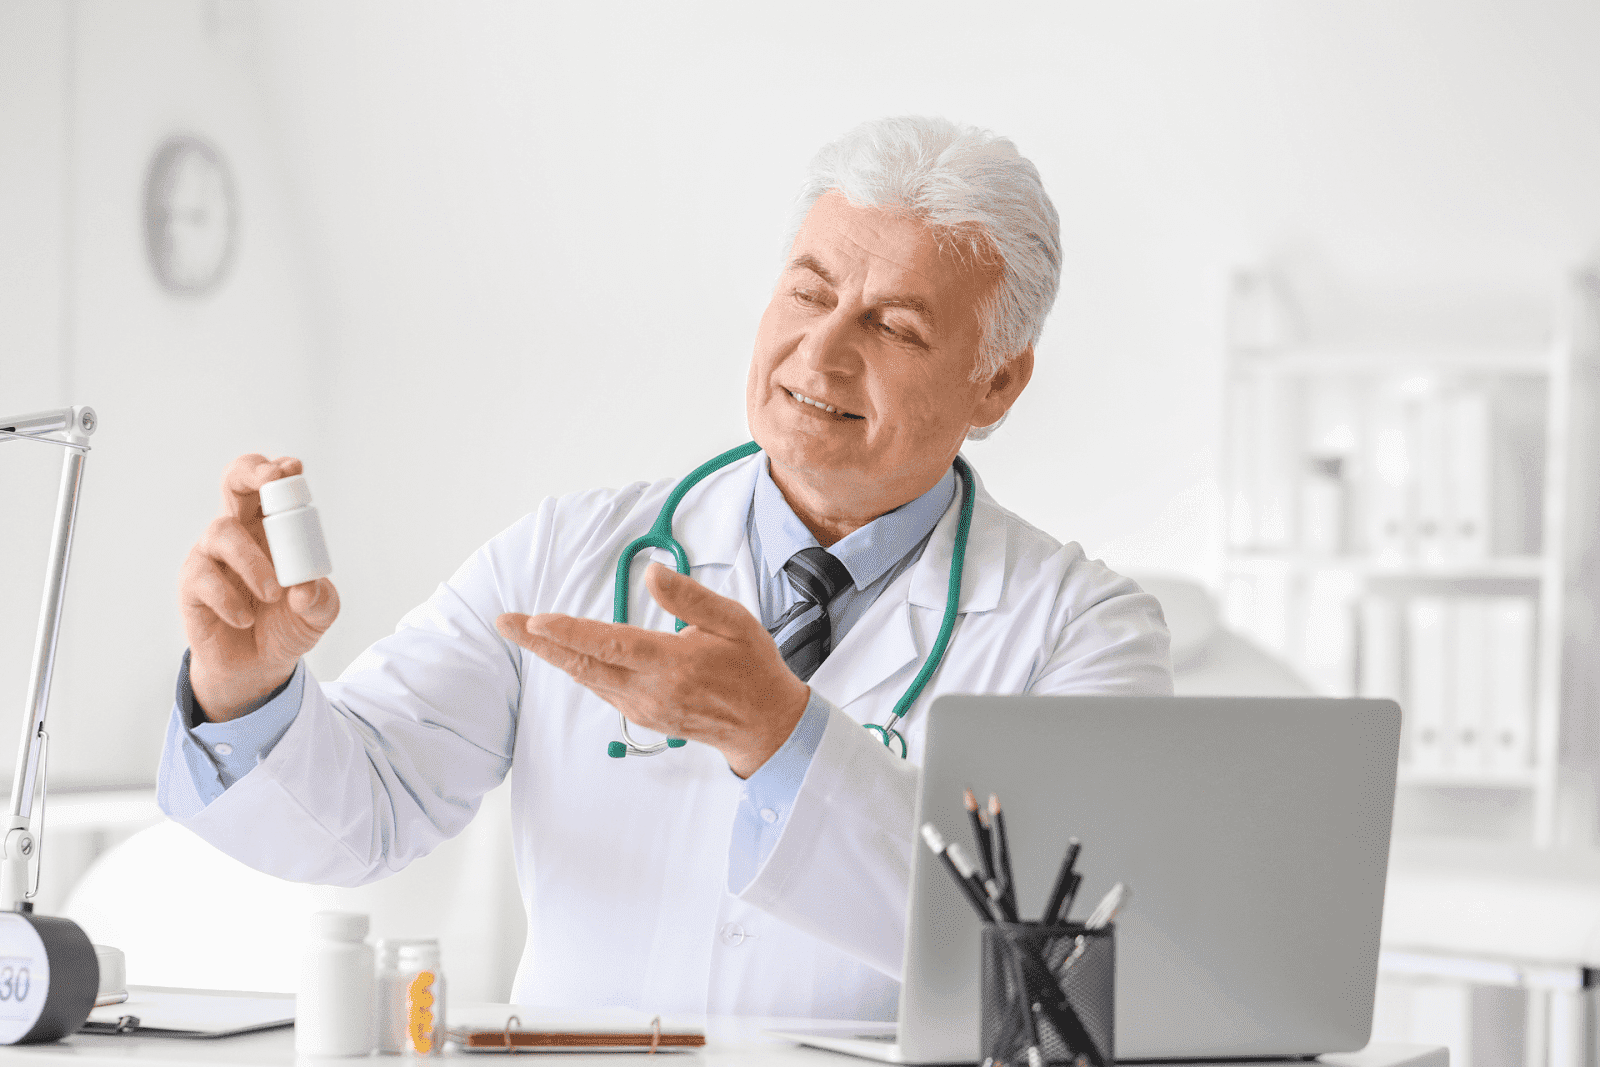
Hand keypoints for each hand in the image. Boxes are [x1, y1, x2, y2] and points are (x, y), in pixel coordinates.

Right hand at [179, 454, 339, 720]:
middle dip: (250, 472)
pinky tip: (245, 619)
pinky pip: (204, 578)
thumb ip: (318, 600)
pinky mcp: (192, 585)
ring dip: (252, 561)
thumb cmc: (288, 625)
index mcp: (273, 528)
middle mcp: (240, 532)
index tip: (292, 469)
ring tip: (273, 595)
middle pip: (233, 481)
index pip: (271, 485)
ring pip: (221, 532)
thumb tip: (304, 589)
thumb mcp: (317, 614)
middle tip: (272, 480)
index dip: (278, 471)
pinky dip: (230, 599)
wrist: (259, 667)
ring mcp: (212, 555)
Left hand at [496, 563, 809, 777]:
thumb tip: (652, 574)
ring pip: (587, 678)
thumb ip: (690, 598)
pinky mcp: (642, 716)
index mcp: (672, 663)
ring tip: (525, 632)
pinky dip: (580, 669)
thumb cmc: (752, 668)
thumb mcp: (734, 622)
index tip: (535, 620)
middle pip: (583, 665)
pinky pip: (601, 689)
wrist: (765, 726)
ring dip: (554, 655)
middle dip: (539, 644)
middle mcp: (650, 690)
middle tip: (504, 622)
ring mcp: (643, 707)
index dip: (569, 633)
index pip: (610, 644)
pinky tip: (566, 655)